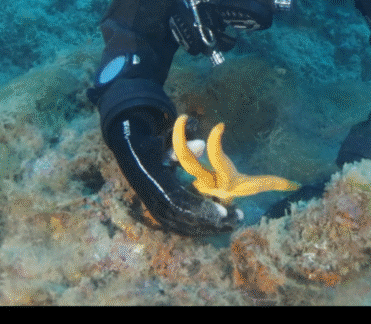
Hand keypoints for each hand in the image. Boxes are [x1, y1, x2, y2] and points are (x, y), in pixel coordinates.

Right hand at [103, 109, 241, 235]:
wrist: (133, 157)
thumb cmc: (154, 148)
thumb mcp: (166, 143)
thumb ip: (183, 147)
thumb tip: (202, 146)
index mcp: (156, 183)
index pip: (181, 203)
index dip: (201, 210)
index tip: (224, 212)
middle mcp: (154, 201)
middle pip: (186, 220)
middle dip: (211, 222)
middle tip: (237, 219)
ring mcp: (156, 210)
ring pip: (184, 227)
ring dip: (209, 227)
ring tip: (233, 223)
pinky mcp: (160, 215)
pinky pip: (181, 227)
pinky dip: (200, 228)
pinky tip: (219, 226)